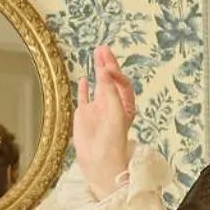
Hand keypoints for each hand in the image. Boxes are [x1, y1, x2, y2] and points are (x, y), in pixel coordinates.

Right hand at [73, 45, 137, 199]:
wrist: (99, 161)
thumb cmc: (112, 140)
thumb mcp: (115, 111)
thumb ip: (109, 89)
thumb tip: (105, 68)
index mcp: (125, 105)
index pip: (122, 83)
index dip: (116, 72)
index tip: (106, 66)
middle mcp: (112, 105)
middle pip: (111, 80)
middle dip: (108, 64)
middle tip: (103, 48)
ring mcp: (98, 109)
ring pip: (98, 85)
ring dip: (98, 70)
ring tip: (96, 54)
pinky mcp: (84, 115)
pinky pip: (85, 97)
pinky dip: (85, 87)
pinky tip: (84, 78)